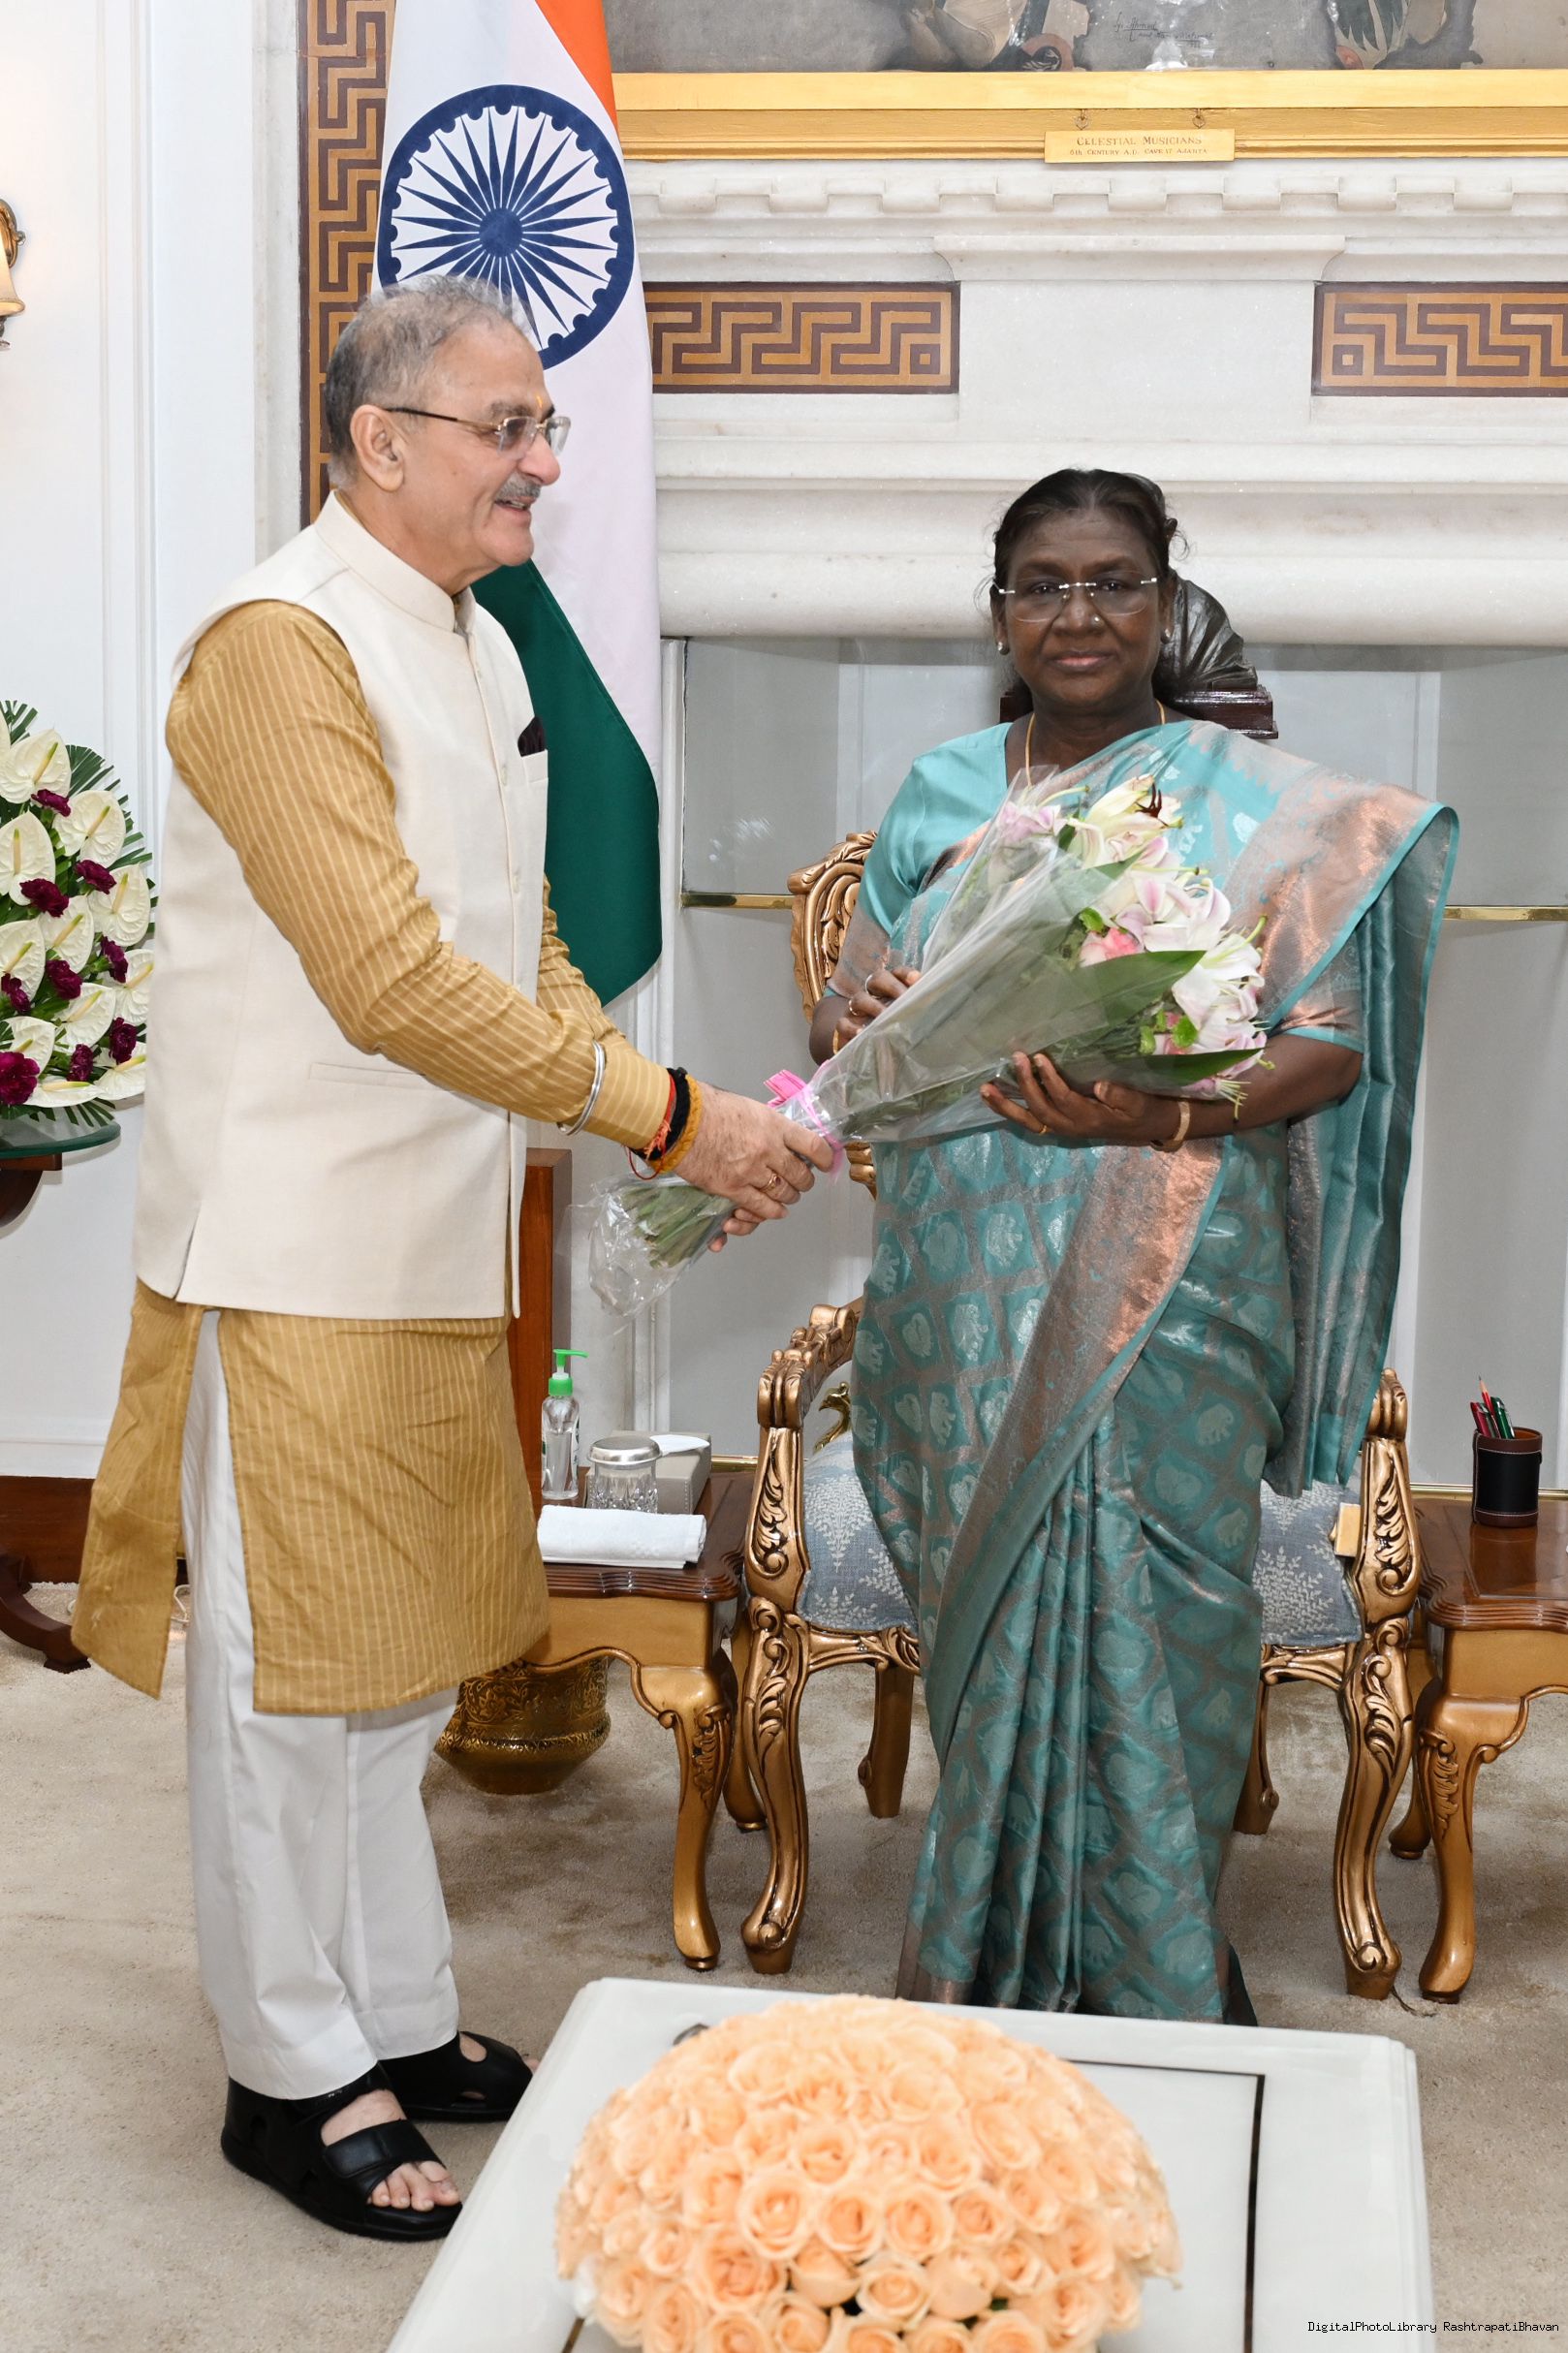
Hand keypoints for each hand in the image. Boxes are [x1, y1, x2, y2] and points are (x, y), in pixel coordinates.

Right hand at [677, 1085, 835, 1227]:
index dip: (825, 1157)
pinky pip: (761, 1207)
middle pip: (801, 1175)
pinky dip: (770, 1212)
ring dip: (788, 1197)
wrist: (679, 1120)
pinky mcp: (733, 1189)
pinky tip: (775, 1211)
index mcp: (775, 1125)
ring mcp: (752, 1172)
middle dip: (804, 1182)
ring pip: (783, 1194)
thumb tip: (777, 1134)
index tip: (827, 1162)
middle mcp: (769, 1150)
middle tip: (801, 1182)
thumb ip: (765, 1124)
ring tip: (786, 1196)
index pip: (813, 1145)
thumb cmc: (707, 1106)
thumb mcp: (746, 1107)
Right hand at [830, 965, 920, 1047]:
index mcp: (890, 990)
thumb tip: (937, 1007)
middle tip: (903, 999)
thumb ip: (917, 1012)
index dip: (905, 974)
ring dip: (873, 1006)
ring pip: (859, 998)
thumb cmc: (895, 1033)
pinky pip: (843, 1023)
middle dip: (891, 986)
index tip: (917, 980)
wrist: (869, 1053)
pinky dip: (852, 1027)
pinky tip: (863, 1033)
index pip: (897, 973)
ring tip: (885, 1017)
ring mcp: (856, 1010)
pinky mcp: (845, 1027)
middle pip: (876, 979)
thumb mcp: (908, 1021)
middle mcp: (873, 995)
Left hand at [980, 1052, 1182, 1146]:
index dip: (1050, 1080)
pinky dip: (1011, 1111)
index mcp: (1089, 1119)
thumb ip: (1120, 1095)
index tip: (1039, 1058)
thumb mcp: (1138, 1102)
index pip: (1064, 1099)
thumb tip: (1101, 1085)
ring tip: (985, 1089)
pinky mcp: (1058, 1127)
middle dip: (1024, 1085)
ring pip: (1029, 1120)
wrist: (1146, 1129)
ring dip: (1006, 1106)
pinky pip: (1030, 1121)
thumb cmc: (1141, 1111)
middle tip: (1015, 1059)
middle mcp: (1071, 1127)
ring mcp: (1062, 1129)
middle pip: (1040, 1109)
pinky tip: (995, 1099)